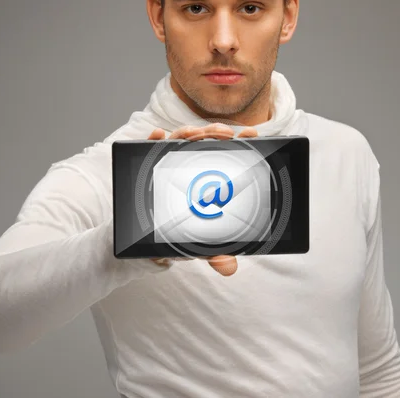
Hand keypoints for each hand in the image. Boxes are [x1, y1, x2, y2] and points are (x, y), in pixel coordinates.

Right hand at [146, 123, 257, 276]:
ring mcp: (168, 164)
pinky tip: (157, 134)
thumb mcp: (200, 243)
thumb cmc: (181, 233)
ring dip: (187, 133)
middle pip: (203, 142)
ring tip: (194, 134)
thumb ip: (215, 253)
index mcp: (209, 178)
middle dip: (213, 132)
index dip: (240, 141)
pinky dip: (153, 139)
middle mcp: (190, 166)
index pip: (226, 154)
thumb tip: (229, 267)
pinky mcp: (147, 166)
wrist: (150, 241)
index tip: (252, 134)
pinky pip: (148, 149)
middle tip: (224, 135)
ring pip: (179, 141)